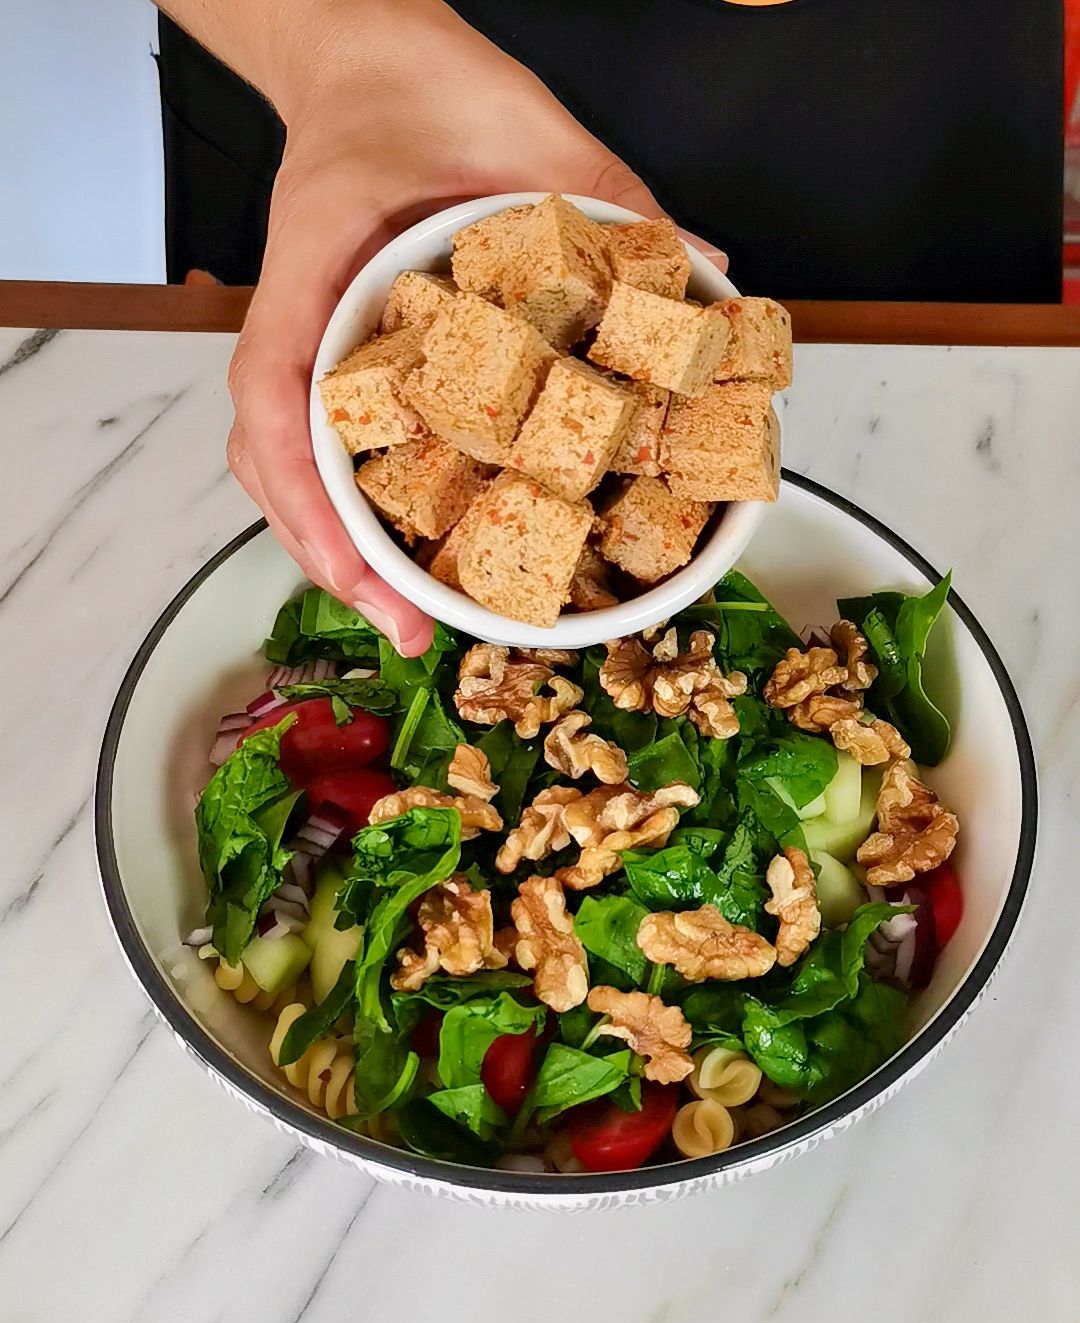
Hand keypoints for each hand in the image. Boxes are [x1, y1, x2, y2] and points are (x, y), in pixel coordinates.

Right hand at [226, 0, 725, 655]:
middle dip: (333, 553)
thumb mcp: (526, 126)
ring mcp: (313, 338)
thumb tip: (708, 272)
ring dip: (341, 544)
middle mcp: (302, 314)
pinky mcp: (344, 352)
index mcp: (318, 258)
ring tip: (405, 613)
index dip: (306, 496)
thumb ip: (608, 198)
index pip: (275, 389)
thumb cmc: (422, 84)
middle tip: (406, 628)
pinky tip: (412, 546)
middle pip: (276, 458)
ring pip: (291, 461)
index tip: (360, 573)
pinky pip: (330, 437)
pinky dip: (359, 501)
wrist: (371, 57)